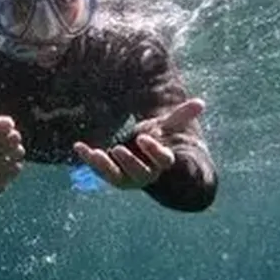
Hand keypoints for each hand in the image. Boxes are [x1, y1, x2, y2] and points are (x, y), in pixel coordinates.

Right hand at [0, 77, 25, 191]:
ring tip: (9, 151)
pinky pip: (16, 170)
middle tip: (11, 138)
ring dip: (16, 152)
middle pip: (11, 140)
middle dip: (14, 138)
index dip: (6, 124)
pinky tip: (8, 164)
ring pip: (16, 155)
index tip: (8, 123)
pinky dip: (16, 166)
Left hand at [73, 98, 204, 189]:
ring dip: (105, 166)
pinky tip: (78, 146)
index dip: (154, 149)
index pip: (162, 159)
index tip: (144, 136)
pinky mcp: (109, 176)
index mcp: (161, 161)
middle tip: (119, 148)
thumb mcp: (164, 128)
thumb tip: (202, 102)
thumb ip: (180, 117)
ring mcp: (127, 178)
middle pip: (139, 172)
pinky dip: (88, 158)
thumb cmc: (152, 141)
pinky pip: (98, 170)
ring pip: (117, 176)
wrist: (138, 158)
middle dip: (129, 162)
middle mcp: (145, 173)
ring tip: (96, 153)